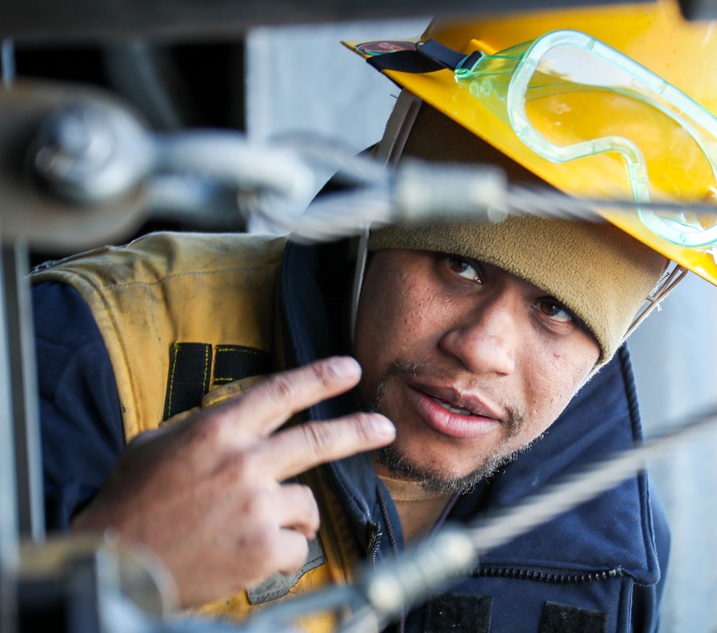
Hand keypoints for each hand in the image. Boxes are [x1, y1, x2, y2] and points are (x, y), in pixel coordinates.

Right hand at [70, 356, 394, 607]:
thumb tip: (235, 423)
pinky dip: (283, 553)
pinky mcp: (262, 547)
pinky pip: (299, 545)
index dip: (321, 378)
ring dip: (292, 516)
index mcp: (217, 430)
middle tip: (384, 427)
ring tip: (256, 528)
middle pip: (318, 440)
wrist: (115, 564)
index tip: (350, 369)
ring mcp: (255, 505)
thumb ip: (202, 428)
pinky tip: (253, 556)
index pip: (281, 393)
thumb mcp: (155, 445)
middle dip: (358, 431)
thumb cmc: (131, 504)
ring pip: (307, 503)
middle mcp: (242, 462)